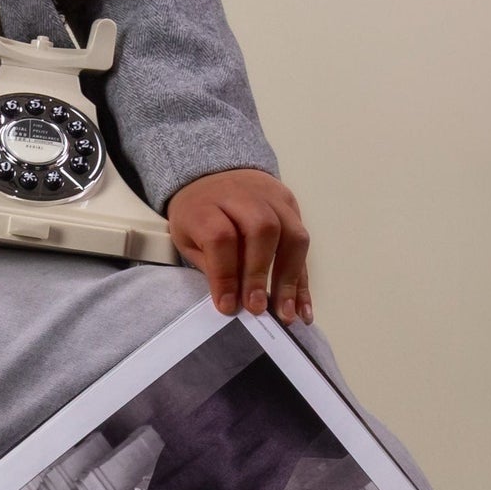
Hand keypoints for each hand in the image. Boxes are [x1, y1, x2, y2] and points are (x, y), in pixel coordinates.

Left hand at [167, 168, 312, 323]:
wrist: (214, 175)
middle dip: (261, 273)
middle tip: (258, 309)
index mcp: (207, 204)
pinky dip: (303, 280)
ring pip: (292, 234)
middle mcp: (243, 195)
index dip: (225, 274)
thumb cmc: (198, 215)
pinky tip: (303, 308)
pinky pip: (303, 243)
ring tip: (286, 314)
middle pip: (262, 229)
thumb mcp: (187, 238)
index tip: (227, 306)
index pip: (220, 237)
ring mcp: (272, 197)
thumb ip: (210, 265)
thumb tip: (232, 303)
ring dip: (290, 279)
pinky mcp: (291, 205)